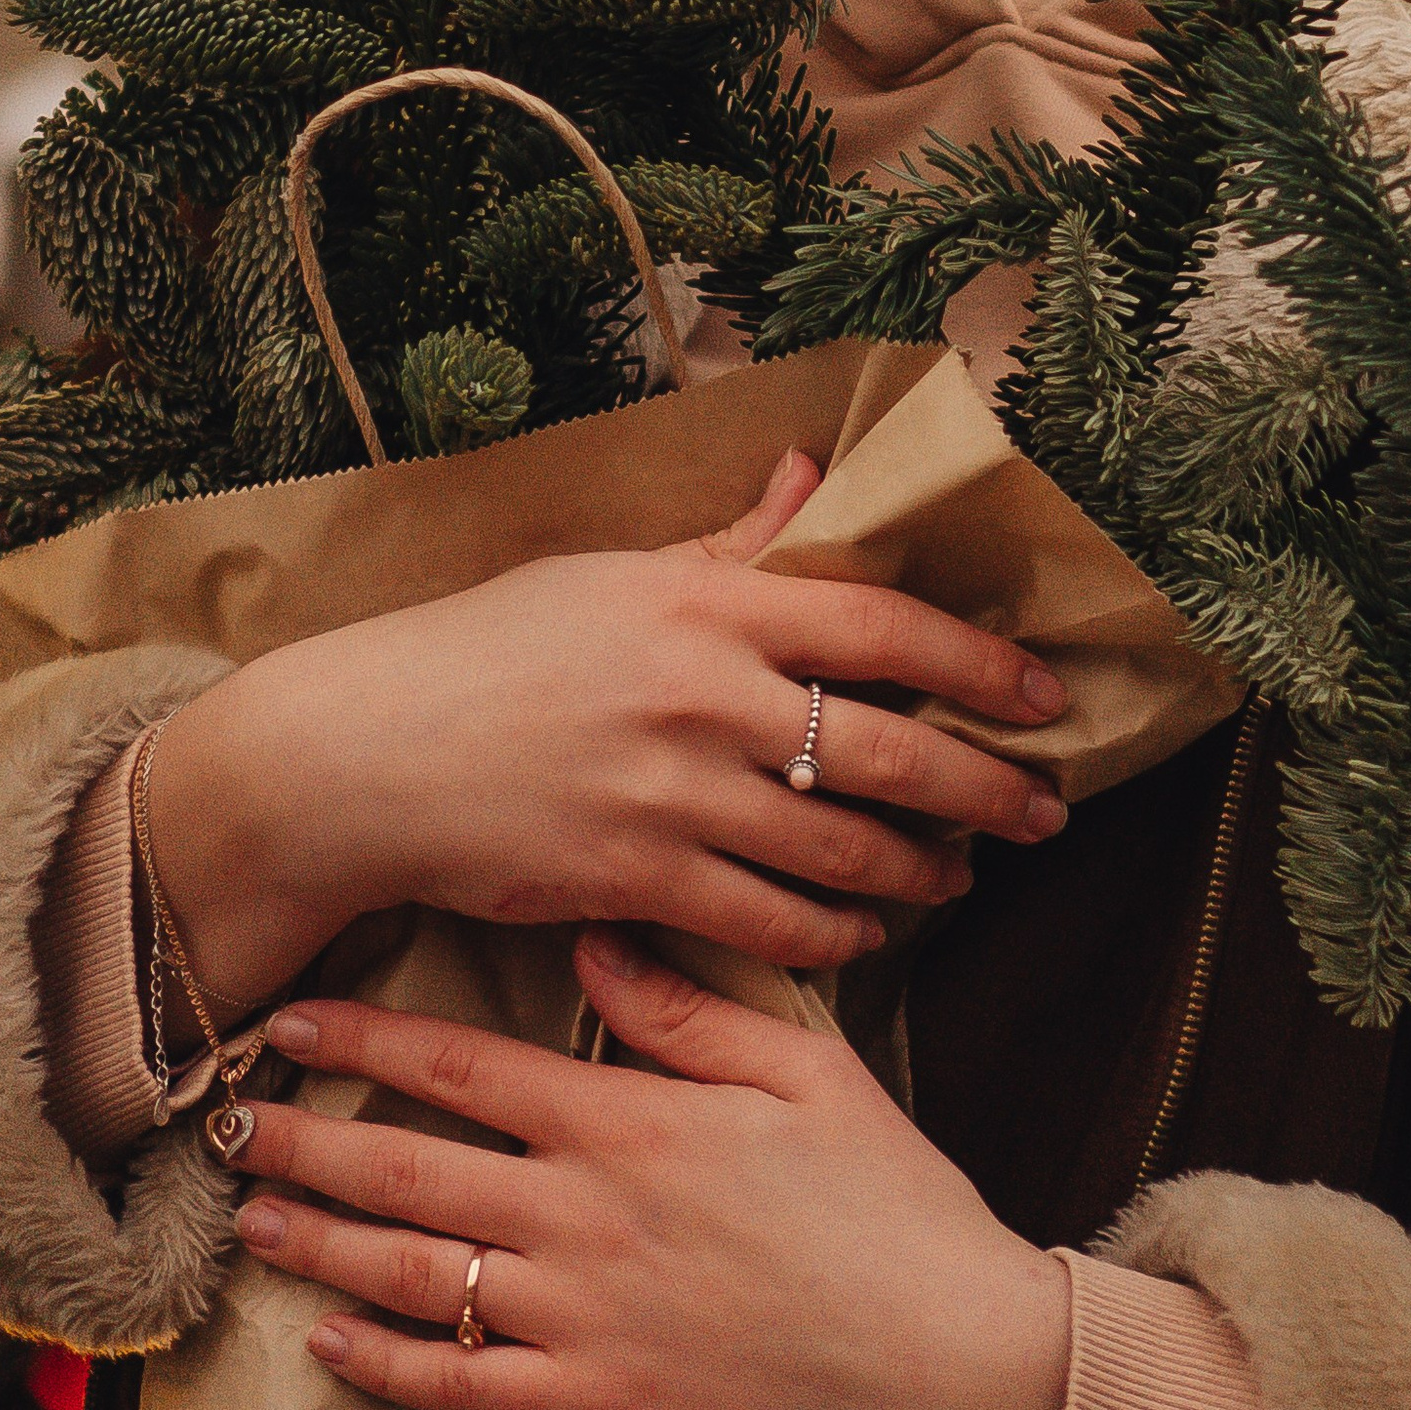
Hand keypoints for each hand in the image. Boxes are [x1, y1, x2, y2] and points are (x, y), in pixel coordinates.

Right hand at [151, 453, 1069, 1020]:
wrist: (366, 754)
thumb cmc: (490, 649)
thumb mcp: (612, 573)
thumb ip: (728, 543)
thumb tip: (808, 473)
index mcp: (707, 602)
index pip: (883, 626)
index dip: (979, 665)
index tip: (1044, 695)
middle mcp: (705, 696)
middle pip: (890, 751)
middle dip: (986, 792)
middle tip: (1044, 815)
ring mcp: (673, 796)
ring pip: (844, 852)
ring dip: (922, 874)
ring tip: (961, 879)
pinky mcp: (637, 882)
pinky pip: (773, 926)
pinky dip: (837, 936)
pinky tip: (866, 933)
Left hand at [225, 944, 1071, 1409]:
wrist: (947, 1357)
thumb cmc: (890, 1203)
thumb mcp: (808, 1070)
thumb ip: (691, 1008)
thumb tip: (596, 942)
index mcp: (633, 1122)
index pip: (466, 1071)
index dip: (369, 1042)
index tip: (297, 1017)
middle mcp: (587, 1216)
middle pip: (413, 1172)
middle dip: (310, 1140)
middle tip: (228, 1121)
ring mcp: (585, 1319)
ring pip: (416, 1278)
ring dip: (325, 1243)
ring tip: (256, 1215)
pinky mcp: (599, 1405)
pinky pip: (463, 1388)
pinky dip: (385, 1367)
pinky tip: (330, 1344)